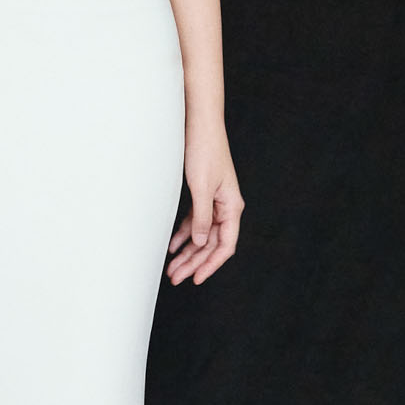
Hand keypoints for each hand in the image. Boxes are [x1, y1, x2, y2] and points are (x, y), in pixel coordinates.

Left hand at [166, 132, 242, 285]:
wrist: (199, 124)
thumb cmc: (204, 151)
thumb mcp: (201, 188)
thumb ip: (201, 217)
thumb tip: (199, 242)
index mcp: (231, 207)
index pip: (224, 246)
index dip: (210, 265)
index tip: (196, 279)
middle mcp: (225, 207)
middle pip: (210, 243)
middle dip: (194, 262)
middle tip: (176, 277)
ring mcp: (214, 201)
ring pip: (201, 235)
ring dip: (187, 252)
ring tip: (172, 267)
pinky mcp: (202, 194)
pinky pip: (194, 221)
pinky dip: (183, 234)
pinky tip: (173, 246)